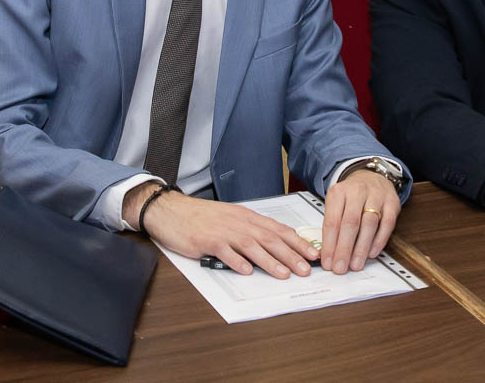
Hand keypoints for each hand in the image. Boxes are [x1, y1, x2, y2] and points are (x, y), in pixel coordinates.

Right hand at [127, 186, 317, 278]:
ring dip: (270, 260)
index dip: (297, 242)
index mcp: (246, 217)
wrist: (171, 210)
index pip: (277, 229)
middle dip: (290, 254)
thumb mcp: (231, 219)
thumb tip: (274, 246)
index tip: (312, 254)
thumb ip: (250, 231)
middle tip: (306, 269)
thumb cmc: (202, 217)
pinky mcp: (206, 240)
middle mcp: (238, 222)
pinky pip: (224, 251)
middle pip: (269, 238)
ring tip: (284, 273)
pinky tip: (247, 271)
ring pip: (251, 245)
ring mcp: (223, 230)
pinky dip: (236, 261)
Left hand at [321, 170, 399, 274]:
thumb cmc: (351, 196)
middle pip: (350, 223)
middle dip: (345, 249)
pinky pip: (387, 224)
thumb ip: (332, 226)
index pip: (332, 221)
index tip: (328, 262)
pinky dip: (379, 241)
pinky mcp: (392, 202)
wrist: (371, 177)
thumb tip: (328, 254)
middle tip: (341, 268)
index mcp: (339, 192)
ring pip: (369, 223)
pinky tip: (371, 253)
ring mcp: (376, 196)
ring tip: (355, 264)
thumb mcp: (336, 204)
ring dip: (361, 248)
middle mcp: (358, 191)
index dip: (330, 245)